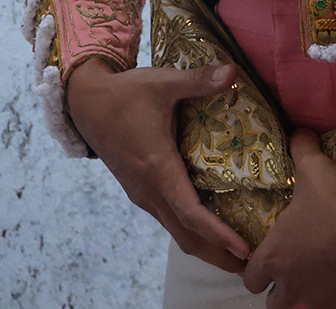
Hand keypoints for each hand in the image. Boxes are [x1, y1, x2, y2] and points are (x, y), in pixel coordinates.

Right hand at [66, 57, 249, 272]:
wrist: (86, 103)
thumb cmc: (126, 93)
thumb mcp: (162, 82)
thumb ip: (197, 79)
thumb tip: (232, 70)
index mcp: (158, 169)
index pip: (191, 214)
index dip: (218, 234)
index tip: (244, 248)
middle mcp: (149, 190)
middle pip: (186, 235)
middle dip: (217, 254)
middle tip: (250, 266)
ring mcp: (142, 193)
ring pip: (175, 230)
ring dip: (204, 245)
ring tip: (235, 251)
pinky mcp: (140, 189)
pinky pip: (168, 218)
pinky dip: (190, 229)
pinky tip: (209, 223)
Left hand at [243, 128, 335, 308]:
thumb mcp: (315, 169)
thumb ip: (300, 149)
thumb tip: (296, 130)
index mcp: (275, 257)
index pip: (251, 277)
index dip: (257, 267)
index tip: (268, 256)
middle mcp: (291, 287)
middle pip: (273, 304)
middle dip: (279, 289)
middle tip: (291, 271)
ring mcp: (317, 303)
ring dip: (302, 299)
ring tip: (315, 280)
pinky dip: (332, 300)